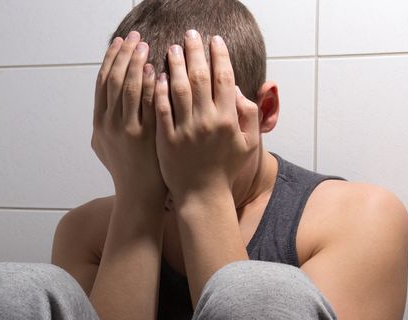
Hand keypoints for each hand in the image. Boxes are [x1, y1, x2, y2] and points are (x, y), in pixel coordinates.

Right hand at [92, 31, 167, 207]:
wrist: (138, 196)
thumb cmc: (125, 171)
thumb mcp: (104, 146)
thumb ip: (105, 122)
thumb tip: (108, 97)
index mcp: (98, 124)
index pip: (102, 83)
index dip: (110, 59)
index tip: (119, 42)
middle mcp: (108, 125)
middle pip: (114, 80)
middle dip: (123, 55)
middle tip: (134, 37)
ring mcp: (126, 130)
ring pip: (128, 88)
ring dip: (136, 64)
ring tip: (144, 46)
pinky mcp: (145, 136)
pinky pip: (147, 104)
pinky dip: (149, 85)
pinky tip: (155, 70)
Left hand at [153, 30, 259, 200]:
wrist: (202, 196)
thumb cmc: (225, 170)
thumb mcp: (248, 144)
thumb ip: (249, 116)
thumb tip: (240, 89)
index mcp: (229, 119)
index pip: (225, 78)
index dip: (219, 56)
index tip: (215, 40)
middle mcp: (207, 121)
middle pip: (200, 77)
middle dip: (195, 52)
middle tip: (190, 35)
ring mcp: (185, 130)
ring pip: (179, 89)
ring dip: (176, 65)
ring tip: (173, 48)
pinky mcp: (166, 139)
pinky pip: (161, 109)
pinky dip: (160, 90)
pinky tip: (158, 75)